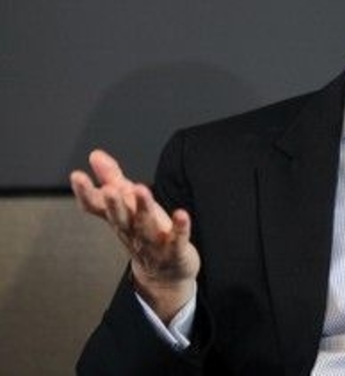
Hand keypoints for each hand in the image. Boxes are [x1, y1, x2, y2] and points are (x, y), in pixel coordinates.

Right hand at [70, 149, 199, 320]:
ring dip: (143, 209)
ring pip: (146, 226)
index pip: (97, 207)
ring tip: (140, 189)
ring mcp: (154, 243)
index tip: (76, 175)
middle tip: (109, 189)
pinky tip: (182, 214)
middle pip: (121, 218)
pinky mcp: (176, 250)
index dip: (86, 192)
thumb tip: (95, 155)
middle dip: (114, 204)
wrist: (165, 275)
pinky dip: (180, 228)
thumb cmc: (145, 233)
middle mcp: (133, 232)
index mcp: (120, 219)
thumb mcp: (127, 205)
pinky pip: (178, 239)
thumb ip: (112, 178)